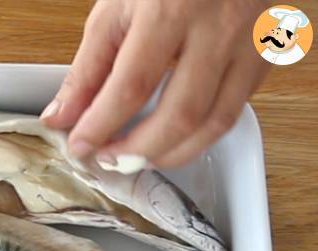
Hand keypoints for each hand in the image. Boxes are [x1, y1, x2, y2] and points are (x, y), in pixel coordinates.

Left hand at [41, 0, 270, 167]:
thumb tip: (62, 117)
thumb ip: (88, 68)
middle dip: (137, 151)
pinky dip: (198, 138)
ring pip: (212, 124)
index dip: (102, 126)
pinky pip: (232, 114)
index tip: (80, 146)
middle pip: (179, 116)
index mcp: (170, 9)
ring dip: (170, 154)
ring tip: (137, 158)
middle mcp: (217, 28)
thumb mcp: (116, 10)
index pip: (132, 85)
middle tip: (110, 159)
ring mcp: (248, 43)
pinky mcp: (264, 57)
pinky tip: (171, 140)